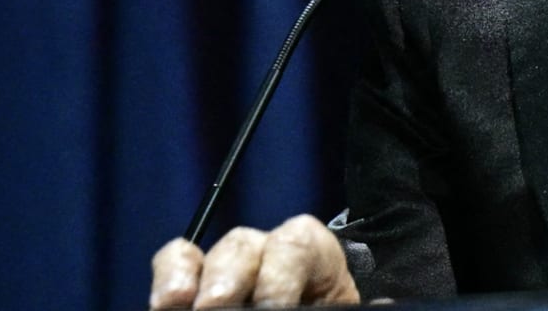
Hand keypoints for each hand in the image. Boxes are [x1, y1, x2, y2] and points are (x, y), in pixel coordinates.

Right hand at [149, 215, 360, 307]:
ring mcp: (230, 265)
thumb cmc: (329, 308)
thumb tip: (382, 306)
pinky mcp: (196, 284)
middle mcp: (268, 251)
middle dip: (230, 282)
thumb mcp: (342, 307)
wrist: (315, 306)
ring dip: (190, 283)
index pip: (296, 243)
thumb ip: (355, 304)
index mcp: (314, 255)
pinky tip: (165, 306)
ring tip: (181, 307)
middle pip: (244, 245)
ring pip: (207, 255)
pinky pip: (176, 264)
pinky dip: (169, 280)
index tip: (274, 309)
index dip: (280, 278)